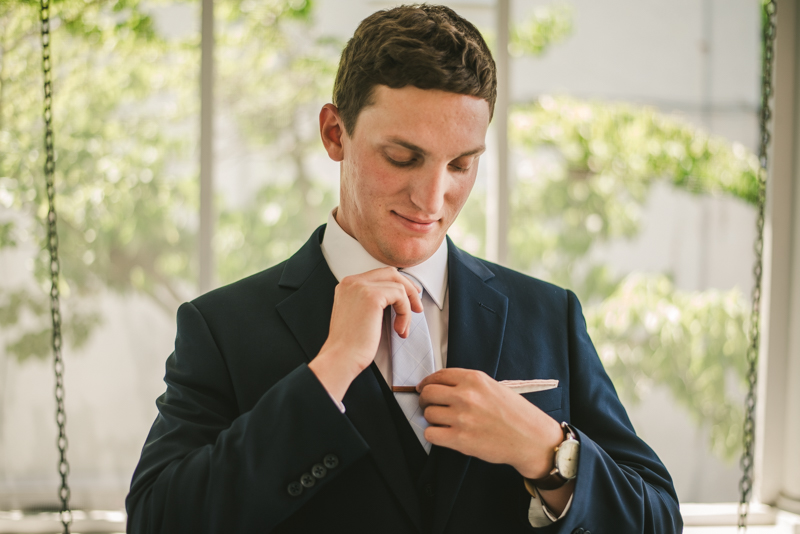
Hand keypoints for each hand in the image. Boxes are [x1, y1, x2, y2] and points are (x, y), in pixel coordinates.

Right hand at [309, 267, 422, 401]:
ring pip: (398, 286)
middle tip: (417, 306)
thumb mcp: (358, 314)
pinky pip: (401, 296)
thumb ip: (370, 300)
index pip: (379, 275)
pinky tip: (399, 330)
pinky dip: (405, 313)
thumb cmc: (350, 344)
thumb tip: (396, 295)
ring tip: (402, 328)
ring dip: (406, 308)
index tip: (409, 298)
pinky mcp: (372, 296)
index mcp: (347, 285)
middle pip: (390, 273)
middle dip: (408, 288)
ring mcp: (361, 287)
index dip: (398, 285)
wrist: (341, 357)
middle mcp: (352, 282)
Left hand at [417, 368, 562, 478]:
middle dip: (425, 400)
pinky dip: (434, 434)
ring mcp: (462, 417)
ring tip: (445, 422)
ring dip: (433, 419)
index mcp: (474, 379)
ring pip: (428, 413)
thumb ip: (468, 384)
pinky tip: (445, 434)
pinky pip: (431, 433)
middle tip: (430, 406)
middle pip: (428, 393)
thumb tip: (442, 387)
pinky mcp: (460, 439)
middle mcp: (466, 395)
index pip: (438, 376)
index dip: (427, 383)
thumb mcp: (493, 387)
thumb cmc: (515, 414)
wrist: (531, 439)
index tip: (424, 388)